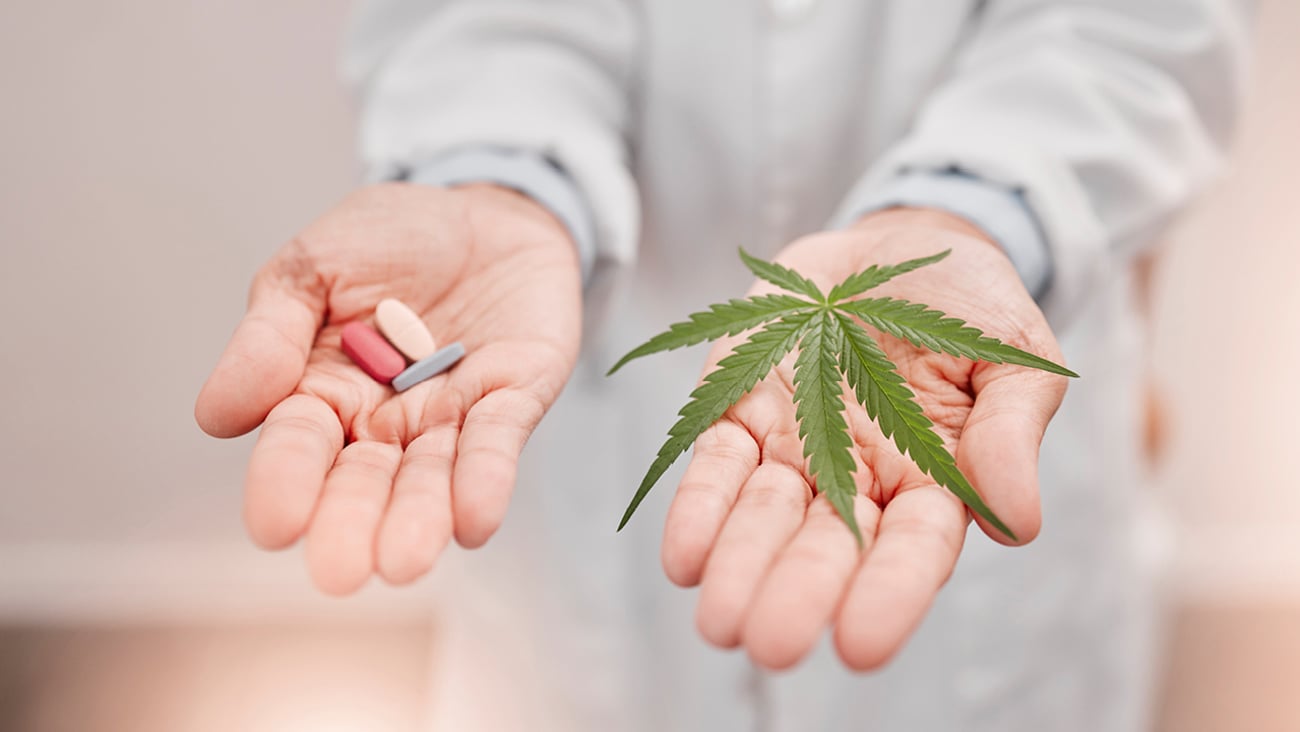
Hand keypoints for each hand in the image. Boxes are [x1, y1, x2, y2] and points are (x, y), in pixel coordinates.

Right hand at [195, 183, 581, 594]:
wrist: (484, 208)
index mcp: (321, 392)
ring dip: (419, 518)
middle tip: (342, 572)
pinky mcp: (514, 398)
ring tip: (405, 562)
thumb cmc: (388, 240)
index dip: (285, 481)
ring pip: (431, 478)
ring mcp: (451, 416)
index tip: (274, 525)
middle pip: (364, 481)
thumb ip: (270, 334)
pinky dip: (486, 479)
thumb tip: (215, 417)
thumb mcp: (313, 267)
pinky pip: (497, 443)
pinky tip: (475, 520)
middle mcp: (385, 421)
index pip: (297, 445)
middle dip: (353, 523)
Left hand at [659, 209, 1067, 669]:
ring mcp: (794, 446)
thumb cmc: (968, 308)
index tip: (859, 645)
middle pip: (827, 546)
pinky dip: (700, 509)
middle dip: (797, 593)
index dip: (889, 595)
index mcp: (933, 480)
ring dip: (739, 566)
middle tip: (769, 644)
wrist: (894, 248)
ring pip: (763, 516)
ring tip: (719, 621)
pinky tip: (684, 558)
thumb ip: (1012, 432)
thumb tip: (1019, 525)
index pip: (914, 549)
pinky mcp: (740, 410)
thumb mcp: (1012, 356)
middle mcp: (858, 479)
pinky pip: (717, 465)